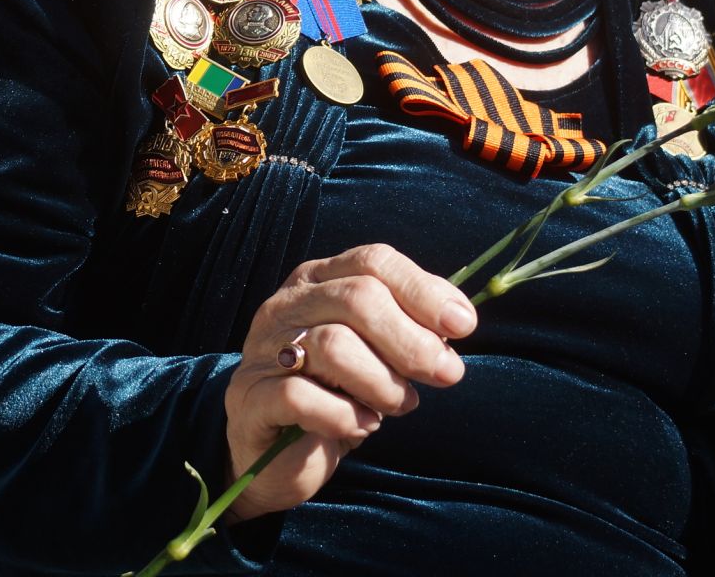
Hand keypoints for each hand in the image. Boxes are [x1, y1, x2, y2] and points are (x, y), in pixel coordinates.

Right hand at [224, 243, 475, 520]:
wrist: (274, 454)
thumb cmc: (336, 393)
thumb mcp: (378, 353)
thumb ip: (411, 329)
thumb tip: (457, 320)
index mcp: (320, 279)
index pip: (374, 261)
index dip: (423, 290)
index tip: (463, 326)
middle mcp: (288, 303)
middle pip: (358, 298)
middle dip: (412, 340)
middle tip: (445, 375)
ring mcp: (263, 347)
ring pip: (333, 344)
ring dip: (382, 382)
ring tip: (400, 406)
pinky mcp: (250, 396)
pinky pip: (300, 396)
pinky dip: (344, 415)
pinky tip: (363, 426)